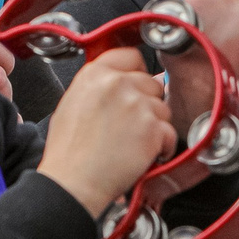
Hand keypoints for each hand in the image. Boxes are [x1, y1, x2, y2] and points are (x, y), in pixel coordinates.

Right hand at [38, 48, 175, 215]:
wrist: (72, 182)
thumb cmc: (69, 152)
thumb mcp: (73, 103)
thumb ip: (101, 86)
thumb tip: (129, 81)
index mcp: (94, 74)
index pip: (131, 56)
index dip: (137, 72)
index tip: (137, 86)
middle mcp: (117, 84)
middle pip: (152, 83)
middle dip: (147, 104)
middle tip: (130, 126)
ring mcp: (137, 105)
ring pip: (163, 109)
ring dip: (155, 127)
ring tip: (133, 144)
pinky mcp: (152, 128)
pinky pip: (170, 133)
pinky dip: (162, 147)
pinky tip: (142, 155)